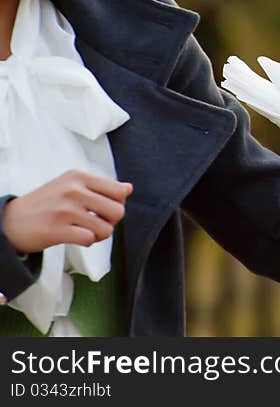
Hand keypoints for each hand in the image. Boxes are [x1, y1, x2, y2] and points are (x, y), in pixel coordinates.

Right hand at [1, 170, 131, 253]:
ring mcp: (65, 210)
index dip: (117, 204)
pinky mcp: (57, 230)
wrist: (10, 221)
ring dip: (99, 234)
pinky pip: (90, 240)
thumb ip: (100, 186)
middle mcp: (73, 190)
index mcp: (79, 176)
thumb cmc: (46, 203)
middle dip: (111, 221)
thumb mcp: (71, 185)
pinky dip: (87, 242)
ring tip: (86, 231)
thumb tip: (128, 188)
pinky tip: (75, 237)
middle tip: (96, 223)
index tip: (104, 209)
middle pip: (118, 211)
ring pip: (106, 228)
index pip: (120, 191)